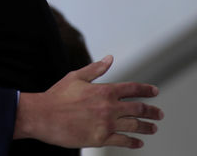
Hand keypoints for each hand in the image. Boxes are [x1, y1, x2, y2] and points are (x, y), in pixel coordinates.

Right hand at [14, 55, 162, 147]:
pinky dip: (133, 142)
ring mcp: (106, 124)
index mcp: (104, 90)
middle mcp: (109, 107)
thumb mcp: (75, 77)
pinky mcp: (100, 138)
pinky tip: (137, 142)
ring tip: (153, 128)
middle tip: (159, 114)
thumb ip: (95, 69)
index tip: (154, 92)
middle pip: (138, 109)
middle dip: (152, 111)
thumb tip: (110, 58)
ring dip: (147, 127)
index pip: (132, 89)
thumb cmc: (57, 96)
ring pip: (134, 126)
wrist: (43, 115)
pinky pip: (123, 141)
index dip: (146, 90)